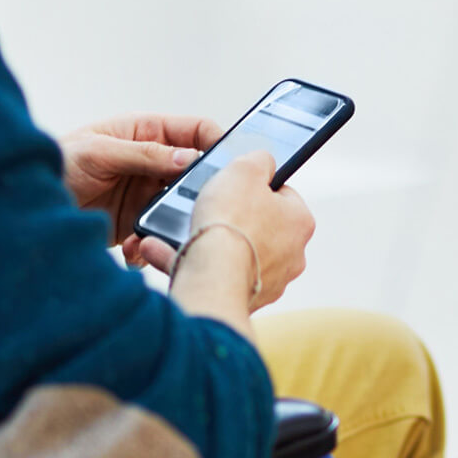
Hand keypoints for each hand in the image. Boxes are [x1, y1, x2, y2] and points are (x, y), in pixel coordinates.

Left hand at [59, 114, 222, 246]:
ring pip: (178, 210)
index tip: (229, 162)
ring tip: (157, 235)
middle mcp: (152, 163)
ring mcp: (146, 195)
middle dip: (199, 193)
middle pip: (194, 175)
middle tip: (201, 209)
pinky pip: (156, 236)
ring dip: (172, 224)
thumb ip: (145, 154)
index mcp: (147, 133)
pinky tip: (134, 251)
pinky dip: (150, 247)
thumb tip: (187, 158)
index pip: (195, 131)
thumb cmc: (58, 162)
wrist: (23, 202)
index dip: (217, 142)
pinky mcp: (135, 225)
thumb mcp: (100, 151)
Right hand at [131, 151, 314, 312]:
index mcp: (299, 223)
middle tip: (210, 205)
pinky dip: (186, 261)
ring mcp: (266, 280)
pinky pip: (211, 274)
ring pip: (232, 252)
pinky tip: (158, 248)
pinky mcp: (238, 298)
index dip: (256, 185)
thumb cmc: (230, 224)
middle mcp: (290, 256)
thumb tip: (264, 160)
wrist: (212, 277)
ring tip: (179, 228)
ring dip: (204, 239)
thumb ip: (259, 159)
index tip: (237, 184)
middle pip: (258, 225)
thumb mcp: (244, 169)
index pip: (282, 195)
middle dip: (231, 215)